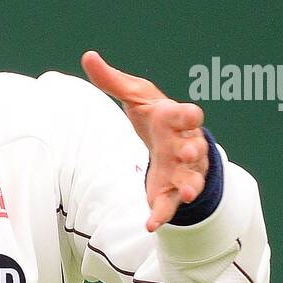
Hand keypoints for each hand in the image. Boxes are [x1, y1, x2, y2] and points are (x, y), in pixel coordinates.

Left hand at [81, 50, 209, 232]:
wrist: (172, 143)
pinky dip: (162, 214)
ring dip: (188, 185)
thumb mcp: (134, 96)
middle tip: (186, 151)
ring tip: (185, 194)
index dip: (187, 114)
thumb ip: (111, 80)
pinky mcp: (173, 190)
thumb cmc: (156, 116)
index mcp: (177, 118)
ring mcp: (184, 169)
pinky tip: (150, 225)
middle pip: (194, 147)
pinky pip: (170, 204)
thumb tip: (88, 56)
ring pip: (191, 178)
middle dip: (191, 149)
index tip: (185, 112)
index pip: (188, 114)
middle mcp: (186, 143)